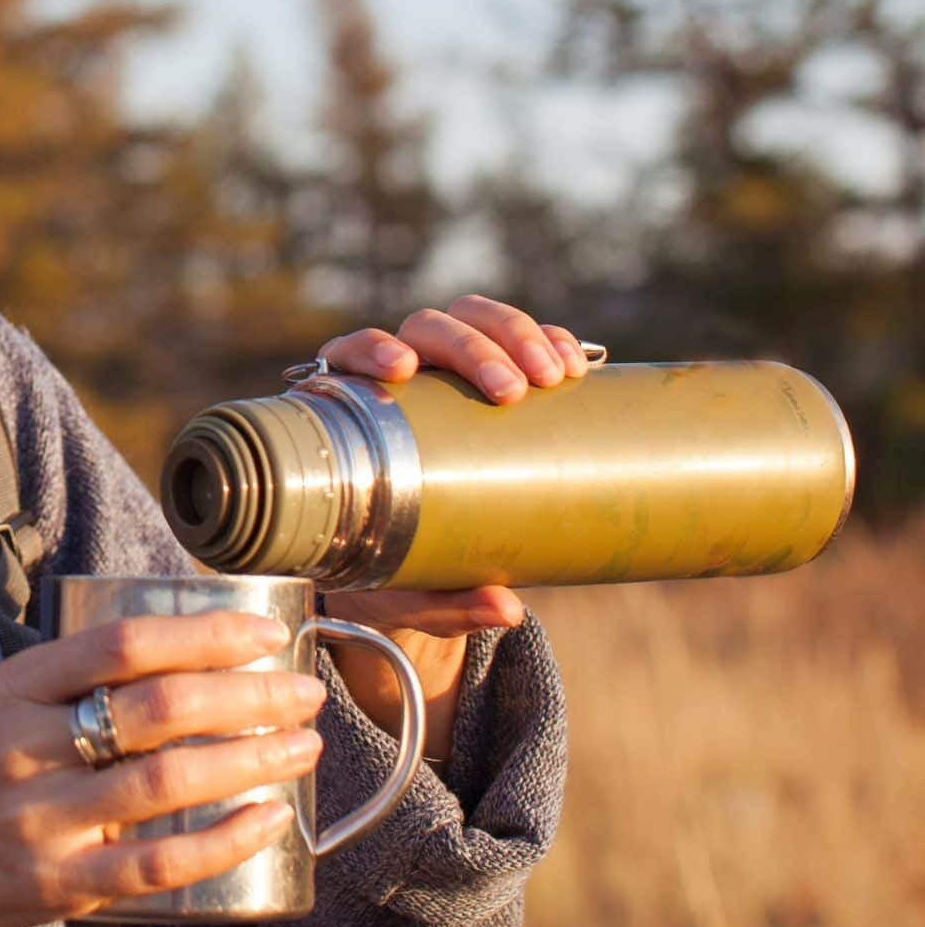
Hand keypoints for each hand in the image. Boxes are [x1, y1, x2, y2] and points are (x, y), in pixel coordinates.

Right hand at [0, 612, 324, 926]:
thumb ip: (66, 697)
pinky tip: (267, 819)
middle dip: (248, 695)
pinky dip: (223, 840)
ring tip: (301, 746)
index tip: (262, 632)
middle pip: (158, 707)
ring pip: (167, 781)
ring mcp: (38, 821)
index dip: (203, 633)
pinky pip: (157, 863)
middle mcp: (22, 747)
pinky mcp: (54, 887)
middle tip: (302, 692)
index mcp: (8, 690)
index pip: (120, 644)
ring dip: (251, 759)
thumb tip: (181, 670)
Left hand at [306, 295, 587, 751]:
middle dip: (472, 348)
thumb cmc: (386, 569)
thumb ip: (447, 600)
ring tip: (555, 377)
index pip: (348, 354)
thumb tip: (508, 609)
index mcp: (351, 412)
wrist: (409, 558)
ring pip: (474, 317)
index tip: (403, 368)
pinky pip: (521, 338)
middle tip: (513, 392)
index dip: (372, 347)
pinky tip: (577, 365)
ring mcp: (448, 367)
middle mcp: (397, 375)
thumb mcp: (406, 587)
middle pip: (425, 328)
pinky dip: (550, 340)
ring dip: (516, 334)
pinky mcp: (497, 373)